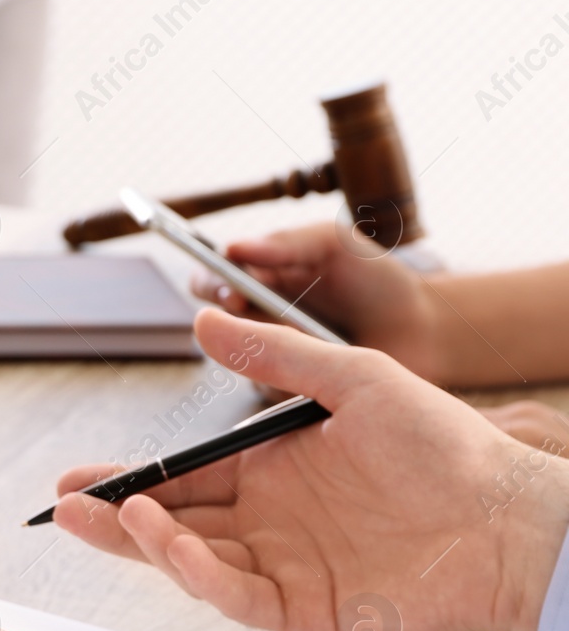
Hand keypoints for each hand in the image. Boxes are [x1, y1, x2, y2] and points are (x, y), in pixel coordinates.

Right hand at [54, 309, 568, 630]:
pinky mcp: (306, 610)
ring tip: (107, 516)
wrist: (512, 517)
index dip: (129, 479)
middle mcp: (269, 522)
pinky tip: (169, 545)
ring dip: (143, 542)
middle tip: (66, 506)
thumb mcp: (354, 377)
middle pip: (171, 523)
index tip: (82, 477)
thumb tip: (204, 321)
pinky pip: (235, 596)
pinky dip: (196, 574)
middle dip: (114, 517)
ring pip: (191, 561)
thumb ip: (274, 357)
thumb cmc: (447, 445)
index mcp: (272, 471)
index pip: (183, 478)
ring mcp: (284, 568)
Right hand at [193, 221, 445, 382]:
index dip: (211, 282)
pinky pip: (265, 388)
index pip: (212, 277)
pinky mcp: (287, 387)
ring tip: (308, 344)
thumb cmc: (377, 280)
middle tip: (252, 317)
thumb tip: (234, 247)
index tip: (230, 289)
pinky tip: (316, 369)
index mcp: (259, 276)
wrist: (419, 331)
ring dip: (262, 353)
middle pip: (211, 321)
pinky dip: (284, 380)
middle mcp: (255, 316)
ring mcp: (269, 354)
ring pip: (235, 359)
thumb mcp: (335, 245)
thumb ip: (287, 242)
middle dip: (226, 320)